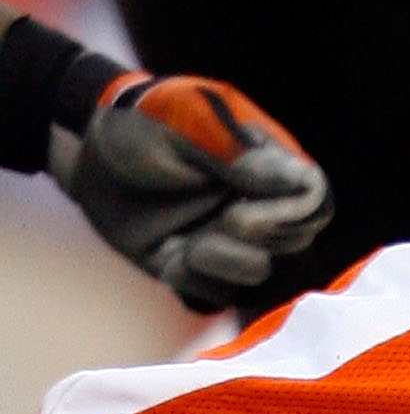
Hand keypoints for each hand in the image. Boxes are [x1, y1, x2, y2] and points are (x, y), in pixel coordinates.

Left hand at [51, 69, 331, 307]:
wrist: (90, 149)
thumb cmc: (144, 120)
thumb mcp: (187, 118)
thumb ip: (239, 150)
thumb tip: (300, 182)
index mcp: (271, 164)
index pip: (315, 202)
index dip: (291, 217)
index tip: (242, 212)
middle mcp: (260, 205)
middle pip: (296, 244)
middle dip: (255, 239)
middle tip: (219, 217)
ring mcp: (230, 239)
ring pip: (259, 275)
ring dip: (224, 264)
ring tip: (188, 242)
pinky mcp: (197, 267)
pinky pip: (215, 295)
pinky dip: (193, 281)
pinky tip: (170, 256)